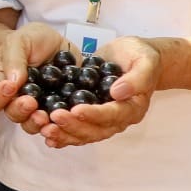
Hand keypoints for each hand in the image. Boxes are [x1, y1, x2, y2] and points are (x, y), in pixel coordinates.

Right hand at [0, 21, 68, 136]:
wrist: (56, 43)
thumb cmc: (31, 40)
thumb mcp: (20, 40)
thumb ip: (14, 59)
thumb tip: (13, 82)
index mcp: (2, 85)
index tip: (10, 87)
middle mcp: (18, 100)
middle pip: (13, 114)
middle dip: (21, 111)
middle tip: (31, 103)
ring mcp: (39, 107)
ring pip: (34, 124)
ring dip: (38, 123)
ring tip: (47, 116)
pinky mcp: (60, 110)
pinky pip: (59, 123)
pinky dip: (62, 125)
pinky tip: (68, 118)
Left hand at [40, 36, 159, 148]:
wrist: (134, 56)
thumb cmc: (142, 57)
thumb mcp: (145, 61)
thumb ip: (136, 78)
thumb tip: (117, 92)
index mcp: (132, 109)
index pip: (112, 115)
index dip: (94, 114)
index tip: (75, 109)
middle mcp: (117, 119)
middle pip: (95, 130)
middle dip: (73, 125)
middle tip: (53, 117)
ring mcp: (102, 119)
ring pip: (84, 134)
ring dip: (64, 133)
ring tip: (45, 129)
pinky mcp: (90, 114)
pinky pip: (77, 128)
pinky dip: (62, 134)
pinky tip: (45, 134)